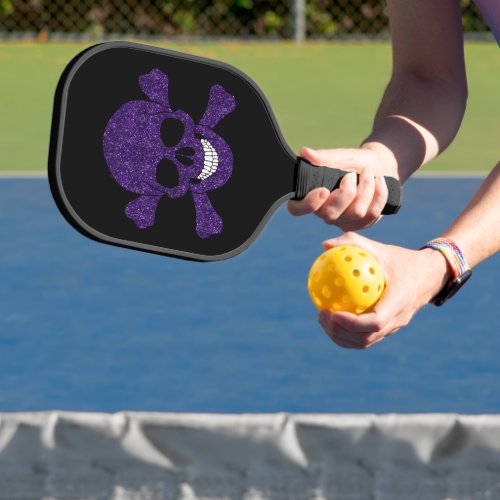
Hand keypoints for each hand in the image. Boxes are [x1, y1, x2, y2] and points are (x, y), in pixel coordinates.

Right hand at [288, 145, 396, 230]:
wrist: (379, 166)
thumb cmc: (354, 162)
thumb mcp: (341, 156)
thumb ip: (324, 157)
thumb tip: (304, 152)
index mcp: (312, 196)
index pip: (297, 209)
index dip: (308, 204)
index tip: (323, 190)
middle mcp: (324, 212)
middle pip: (330, 215)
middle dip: (346, 193)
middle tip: (351, 175)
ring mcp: (343, 221)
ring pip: (355, 213)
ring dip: (366, 188)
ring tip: (368, 172)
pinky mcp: (361, 224)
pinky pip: (371, 214)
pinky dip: (379, 194)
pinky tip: (379, 181)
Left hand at [316, 232, 450, 348]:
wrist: (429, 275)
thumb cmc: (401, 259)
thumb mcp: (380, 248)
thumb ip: (353, 243)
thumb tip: (325, 245)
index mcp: (399, 301)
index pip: (375, 322)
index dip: (352, 323)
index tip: (332, 313)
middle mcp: (398, 319)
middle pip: (366, 338)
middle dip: (340, 332)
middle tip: (321, 315)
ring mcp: (394, 327)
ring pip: (365, 342)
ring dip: (341, 336)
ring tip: (323, 319)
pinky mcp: (389, 329)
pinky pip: (366, 337)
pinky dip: (347, 334)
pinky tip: (332, 318)